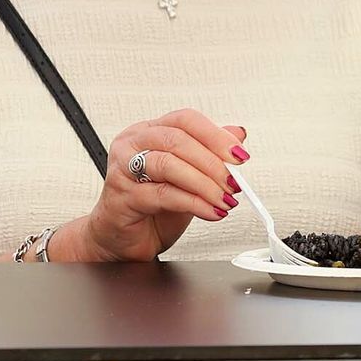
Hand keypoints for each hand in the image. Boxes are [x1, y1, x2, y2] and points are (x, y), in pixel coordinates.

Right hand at [71, 111, 248, 261]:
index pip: (185, 120)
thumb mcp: (189, 175)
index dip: (215, 135)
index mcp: (148, 131)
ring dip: (204, 184)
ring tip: (224, 199)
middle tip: (234, 182)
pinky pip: (162, 195)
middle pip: (177, 140)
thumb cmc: (152, 206)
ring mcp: (122, 170)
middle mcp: (132, 145)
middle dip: (212, 162)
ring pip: (168, 164)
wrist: (122, 241)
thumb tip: (237, 134)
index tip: (239, 155)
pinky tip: (210, 211)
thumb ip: (209, 153)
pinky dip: (193, 203)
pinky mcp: (122, 198)